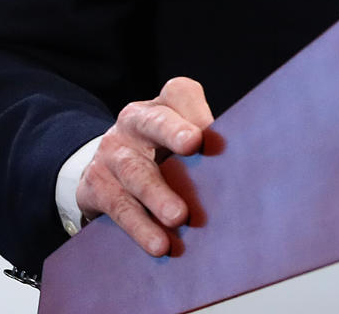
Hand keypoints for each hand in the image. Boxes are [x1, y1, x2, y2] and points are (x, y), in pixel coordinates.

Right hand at [74, 76, 212, 255]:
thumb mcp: (180, 137)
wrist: (106, 167)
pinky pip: (118, 207)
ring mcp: (111, 152)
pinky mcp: (94, 184)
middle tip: (193, 146)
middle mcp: (133, 122)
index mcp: (162, 105)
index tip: (209, 128)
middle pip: (153, 122)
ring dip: (158, 195)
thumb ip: (206, 144)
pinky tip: (158, 243)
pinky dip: (140, 227)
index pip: (180, 94)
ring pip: (134, 171)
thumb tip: (244, 165)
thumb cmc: (160, 151)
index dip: (196, 109)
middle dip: (173, 133)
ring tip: (178, 218)